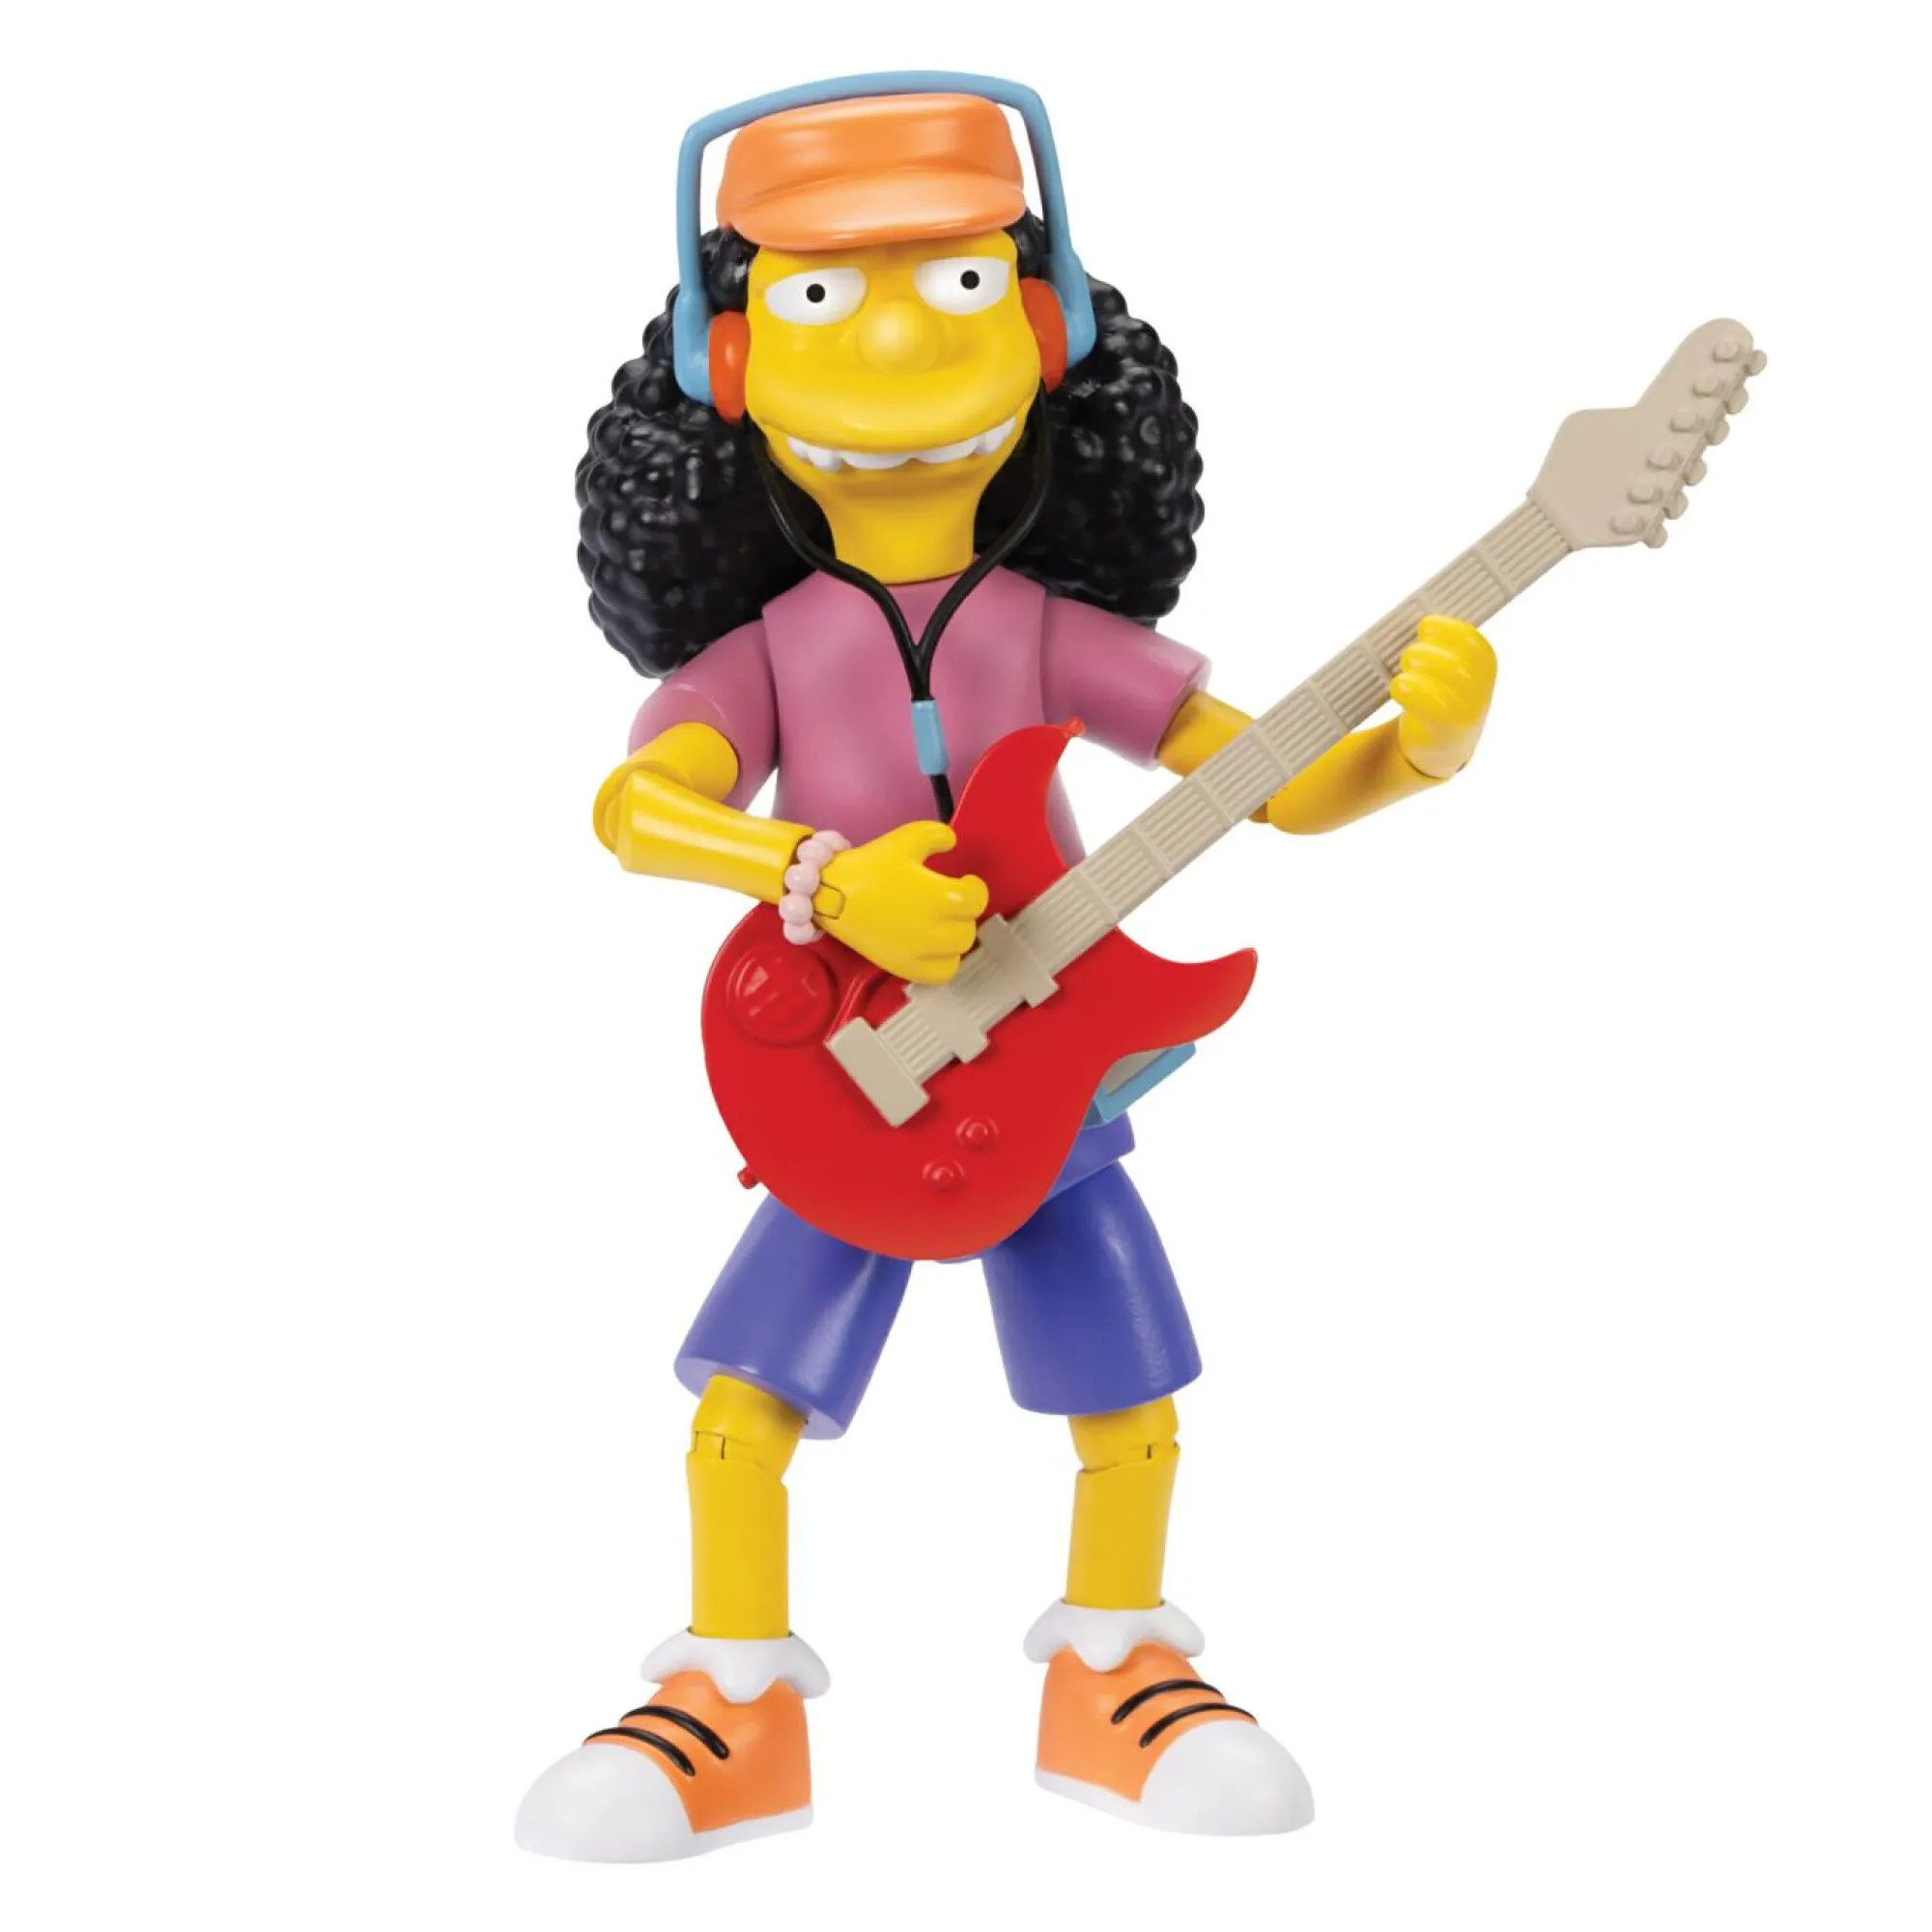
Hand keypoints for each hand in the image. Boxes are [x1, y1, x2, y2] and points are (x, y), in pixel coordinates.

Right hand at [814, 821, 988, 984]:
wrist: (831, 894)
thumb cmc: (869, 867)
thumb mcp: (905, 839)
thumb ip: (936, 835)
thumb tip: (952, 841)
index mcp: (937, 896)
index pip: (976, 900)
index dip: (975, 889)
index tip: (967, 883)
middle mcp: (932, 929)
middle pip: (968, 928)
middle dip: (963, 913)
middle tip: (950, 902)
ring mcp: (918, 951)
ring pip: (958, 952)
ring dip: (955, 936)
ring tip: (943, 923)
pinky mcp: (904, 966)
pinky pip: (941, 974)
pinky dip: (944, 962)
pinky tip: (935, 947)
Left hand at [1391, 616, 1496, 778]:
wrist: (1441, 742)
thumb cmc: (1437, 690)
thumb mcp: (1445, 662)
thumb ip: (1436, 640)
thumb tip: (1407, 613)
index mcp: (1483, 659)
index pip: (1468, 638)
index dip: (1444, 628)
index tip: (1424, 627)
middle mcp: (1482, 684)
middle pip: (1453, 659)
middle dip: (1423, 653)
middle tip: (1409, 657)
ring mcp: (1468, 708)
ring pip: (1441, 679)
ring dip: (1414, 670)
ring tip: (1405, 674)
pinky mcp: (1447, 728)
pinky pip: (1429, 702)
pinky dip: (1407, 689)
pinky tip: (1400, 688)